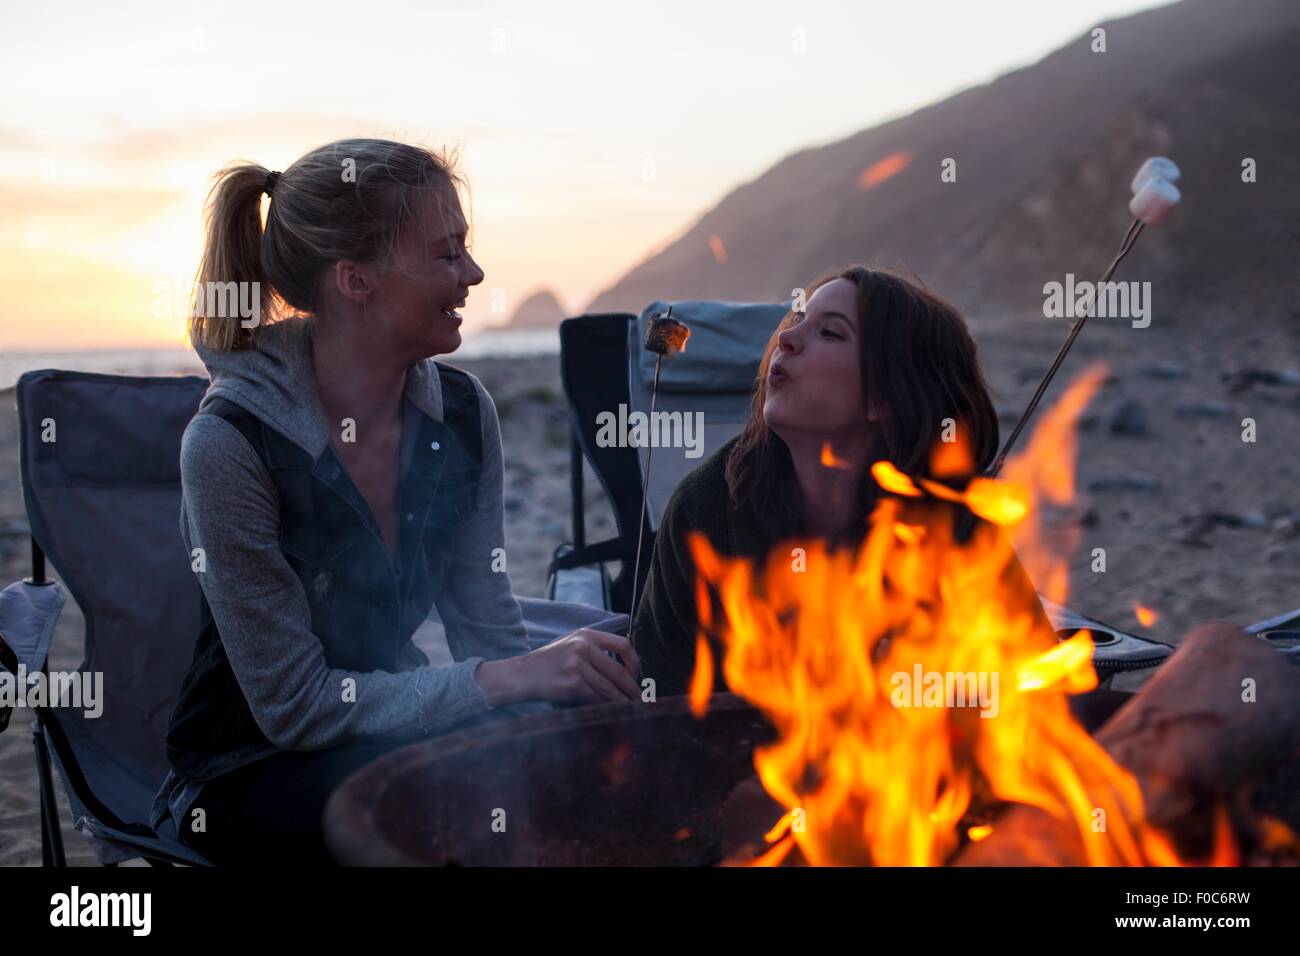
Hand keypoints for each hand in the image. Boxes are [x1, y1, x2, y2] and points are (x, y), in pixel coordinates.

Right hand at [476, 629, 640, 705]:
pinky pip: (596, 698)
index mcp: (586, 635)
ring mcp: (577, 665)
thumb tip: (624, 670)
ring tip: (630, 708)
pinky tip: (611, 711)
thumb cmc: (548, 663)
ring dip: (622, 701)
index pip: (623, 644)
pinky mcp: (572, 683)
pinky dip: (606, 706)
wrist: (521, 675)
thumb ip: (594, 651)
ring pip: (609, 688)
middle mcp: (583, 647)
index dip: (634, 662)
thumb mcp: (570, 645)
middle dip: (632, 688)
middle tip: (640, 699)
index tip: (636, 676)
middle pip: (618, 670)